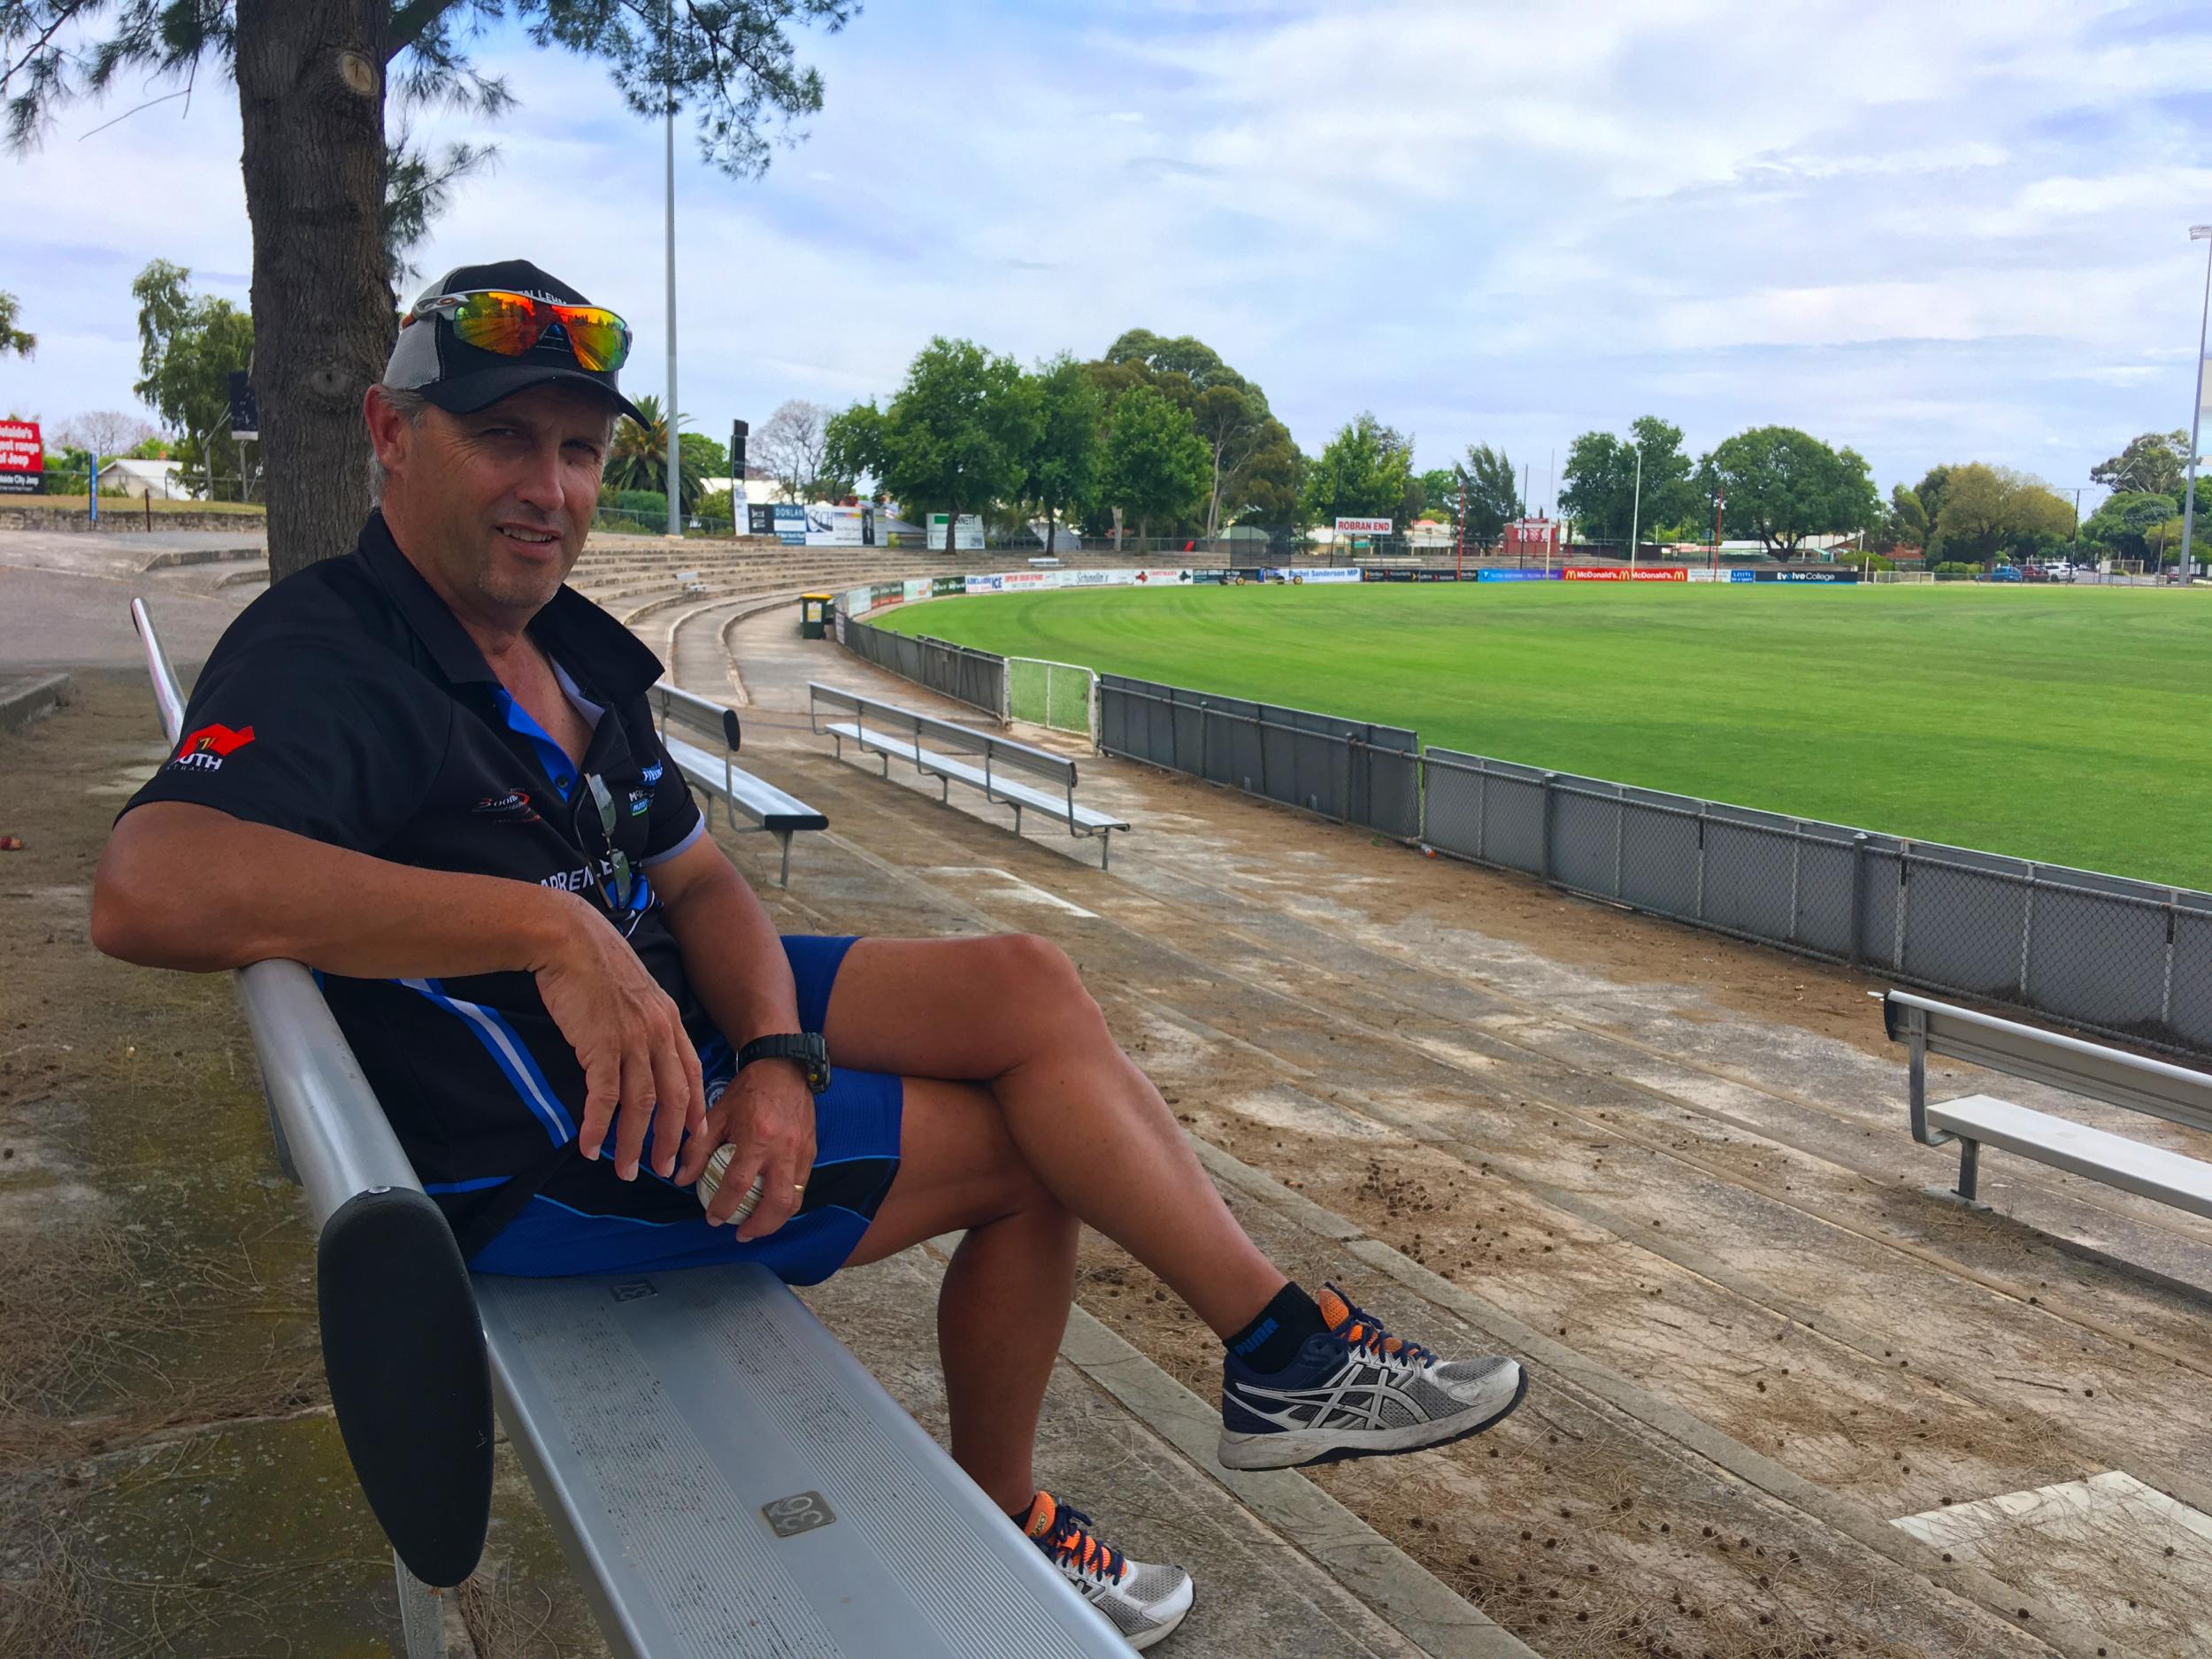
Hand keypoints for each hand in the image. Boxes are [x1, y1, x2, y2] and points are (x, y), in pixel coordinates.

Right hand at [531, 890, 704, 1180]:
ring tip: (625, 1170)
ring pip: (640, 1105)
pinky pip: (603, 1098)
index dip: (695, 1109)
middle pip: (672, 1099)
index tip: (695, 1137)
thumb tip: (641, 1053)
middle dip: (670, 1140)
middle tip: (664, 1170)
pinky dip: (597, 1126)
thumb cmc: (596, 965)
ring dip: (632, 1143)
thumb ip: (646, 1023)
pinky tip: (590, 1147)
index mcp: (669, 1021)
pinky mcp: (599, 1045)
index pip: (691, 1074)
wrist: (569, 939)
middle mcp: (658, 1034)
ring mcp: (631, 1040)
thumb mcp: (636, 993)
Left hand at [679, 1057, 815, 1239]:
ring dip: (776, 1220)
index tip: (713, 1219)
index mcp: (757, 1137)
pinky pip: (801, 1185)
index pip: (739, 1184)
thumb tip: (681, 1179)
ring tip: (757, 1226)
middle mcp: (783, 1149)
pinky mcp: (811, 1151)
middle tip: (741, 1235)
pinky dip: (786, 1201)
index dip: (724, 1207)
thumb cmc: (748, 1090)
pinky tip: (771, 1204)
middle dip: (759, 1226)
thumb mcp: (716, 1114)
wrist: (784, 1067)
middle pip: (777, 1202)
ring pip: (795, 1199)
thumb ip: (698, 1148)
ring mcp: (801, 1152)